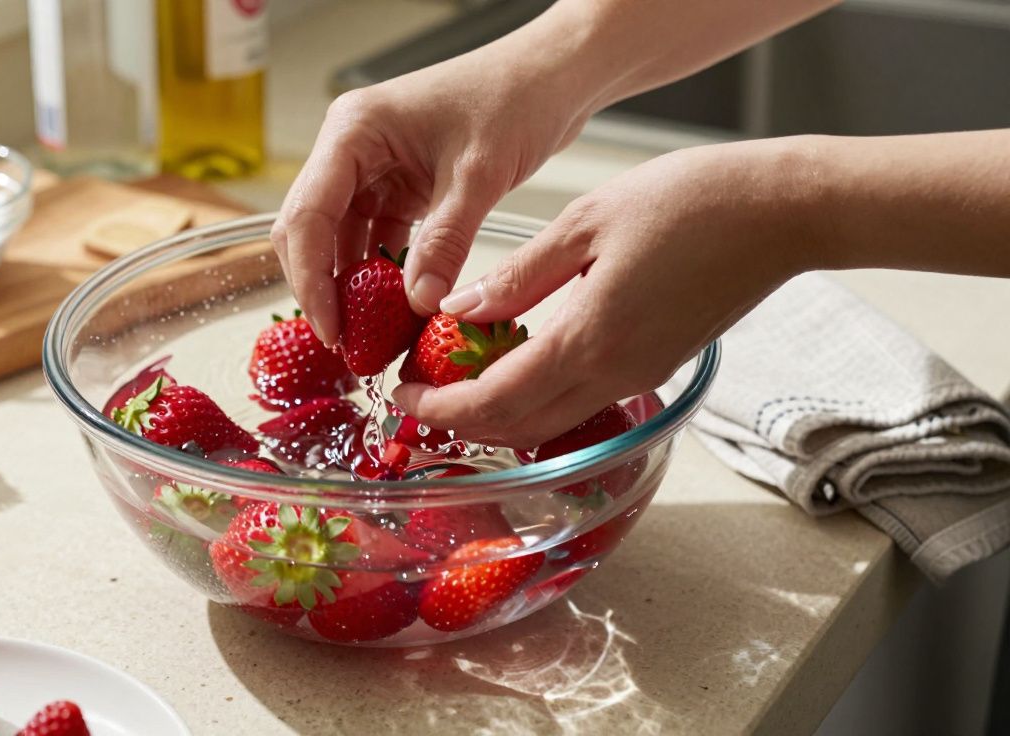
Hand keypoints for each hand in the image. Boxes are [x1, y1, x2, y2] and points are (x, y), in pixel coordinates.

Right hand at [270, 24, 594, 344]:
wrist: (551, 76)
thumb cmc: (514, 98)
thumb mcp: (479, 175)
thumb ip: (446, 241)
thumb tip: (419, 304)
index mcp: (353, 131)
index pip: (308, 214)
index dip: (311, 278)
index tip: (331, 328)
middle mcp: (351, 149)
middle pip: (310, 231)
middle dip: (323, 289)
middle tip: (346, 344)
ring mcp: (372, 170)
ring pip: (341, 242)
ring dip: (353, 289)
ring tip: (370, 339)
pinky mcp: (398, 188)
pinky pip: (376, 241)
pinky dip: (383, 278)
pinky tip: (396, 313)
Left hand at [393, 138, 821, 446]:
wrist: (782, 213)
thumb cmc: (690, 202)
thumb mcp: (586, 223)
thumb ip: (519, 276)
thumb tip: (460, 310)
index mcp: (589, 340)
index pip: (494, 402)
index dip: (440, 408)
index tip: (402, 395)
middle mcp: (614, 375)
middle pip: (518, 429)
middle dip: (460, 421)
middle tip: (419, 391)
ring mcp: (639, 378)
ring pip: (551, 424)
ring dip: (498, 415)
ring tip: (457, 377)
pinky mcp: (655, 369)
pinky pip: (581, 402)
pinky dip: (537, 398)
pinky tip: (515, 362)